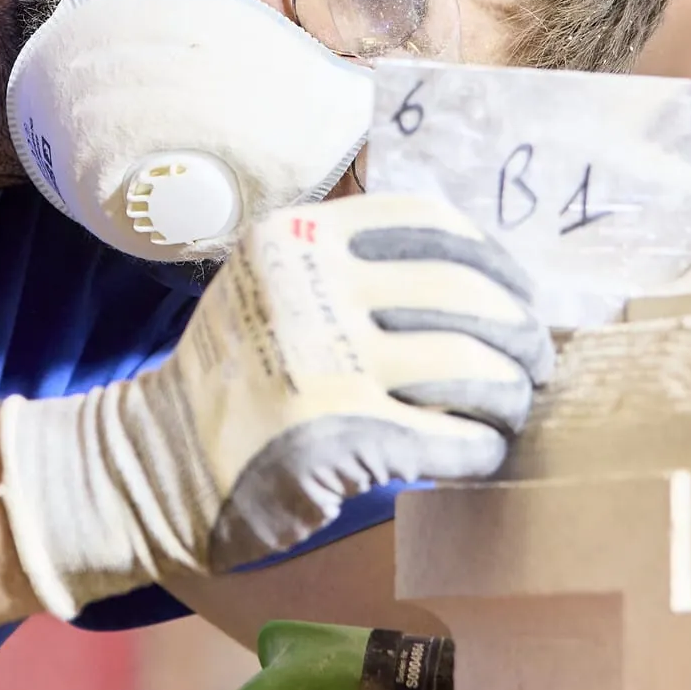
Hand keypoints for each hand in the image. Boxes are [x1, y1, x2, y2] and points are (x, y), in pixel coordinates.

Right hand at [0, 194, 551, 618]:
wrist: (155, 465)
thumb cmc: (232, 377)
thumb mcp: (270, 285)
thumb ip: (346, 265)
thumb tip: (474, 275)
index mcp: (301, 235)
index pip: (430, 224)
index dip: (493, 260)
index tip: (519, 295)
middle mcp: (312, 286)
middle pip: (465, 295)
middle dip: (520, 334)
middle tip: (536, 363)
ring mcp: (325, 362)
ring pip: (470, 369)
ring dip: (510, 395)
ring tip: (512, 412)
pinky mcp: (339, 439)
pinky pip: (448, 439)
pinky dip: (479, 450)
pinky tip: (481, 455)